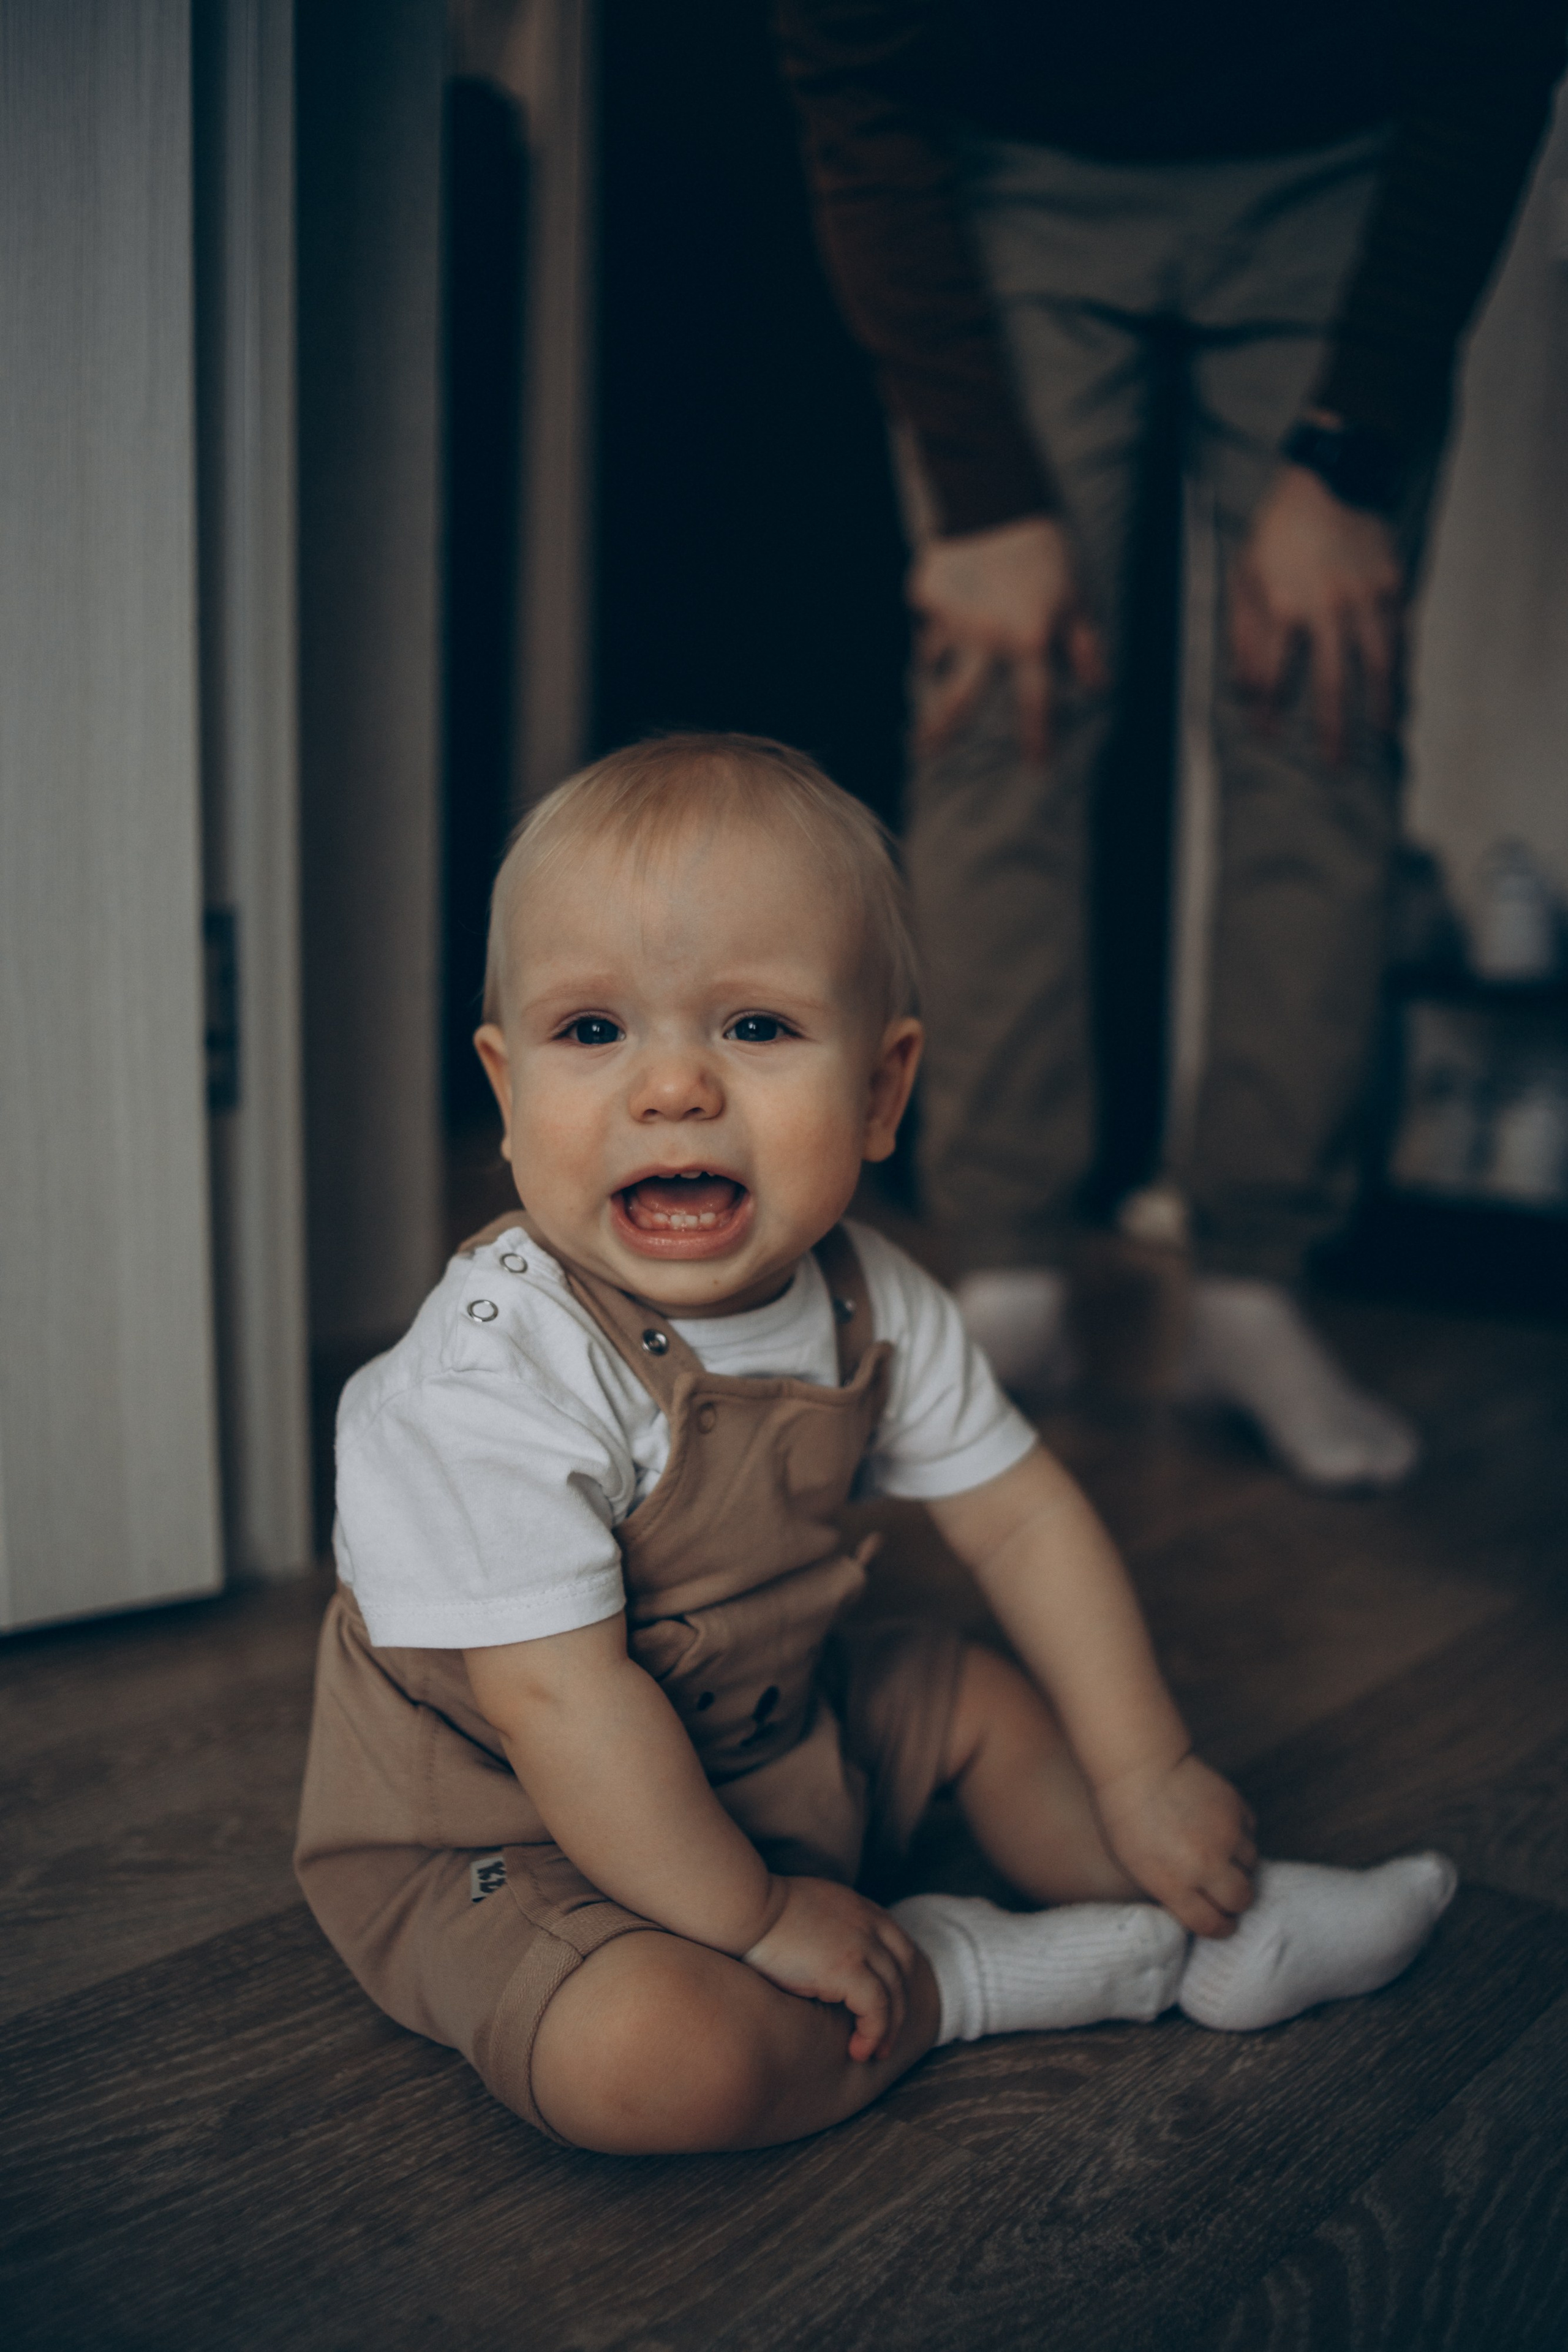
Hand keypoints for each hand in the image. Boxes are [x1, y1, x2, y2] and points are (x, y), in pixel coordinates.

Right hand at [742, 1875, 918, 2061]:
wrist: (744, 1906)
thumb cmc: (761, 1915)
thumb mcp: (809, 1910)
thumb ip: (830, 1928)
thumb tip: (825, 1960)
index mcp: (859, 1908)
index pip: (898, 1945)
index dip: (898, 1979)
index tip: (888, 2006)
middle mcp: (868, 1923)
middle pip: (903, 1971)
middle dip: (900, 2007)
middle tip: (886, 2040)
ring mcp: (861, 1944)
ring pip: (894, 1994)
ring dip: (888, 2028)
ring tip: (872, 2052)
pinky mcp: (848, 1967)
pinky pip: (877, 2008)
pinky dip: (873, 2032)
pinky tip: (857, 2049)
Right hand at [908, 515, 1105, 763]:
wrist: (996, 494)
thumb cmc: (1045, 548)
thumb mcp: (1075, 596)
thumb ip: (1084, 645)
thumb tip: (1098, 688)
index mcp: (1029, 641)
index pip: (1035, 702)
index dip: (1038, 736)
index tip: (1036, 766)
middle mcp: (987, 639)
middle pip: (960, 700)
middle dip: (942, 730)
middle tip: (924, 751)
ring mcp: (951, 620)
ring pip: (934, 659)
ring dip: (933, 666)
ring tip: (932, 667)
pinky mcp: (926, 596)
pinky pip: (929, 617)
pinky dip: (938, 613)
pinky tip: (953, 588)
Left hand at [1094, 1752, 1257, 1937]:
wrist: (1137, 1764)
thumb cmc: (1124, 1815)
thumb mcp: (1134, 1865)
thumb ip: (1166, 1889)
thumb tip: (1192, 1906)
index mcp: (1174, 1885)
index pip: (1212, 1925)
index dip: (1220, 1928)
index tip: (1222, 1924)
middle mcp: (1205, 1865)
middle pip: (1242, 1899)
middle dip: (1237, 1901)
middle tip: (1228, 1893)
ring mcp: (1225, 1835)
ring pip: (1252, 1866)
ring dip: (1240, 1865)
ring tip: (1221, 1854)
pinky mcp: (1236, 1808)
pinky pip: (1251, 1832)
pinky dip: (1241, 1835)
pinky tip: (1221, 1828)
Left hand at [1229, 462, 1403, 762]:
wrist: (1335, 477)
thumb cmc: (1278, 532)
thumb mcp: (1244, 575)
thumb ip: (1242, 635)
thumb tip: (1245, 690)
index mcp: (1283, 606)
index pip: (1275, 676)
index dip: (1271, 711)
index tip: (1269, 737)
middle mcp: (1328, 608)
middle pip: (1333, 683)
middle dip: (1333, 729)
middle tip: (1335, 768)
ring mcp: (1366, 598)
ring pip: (1378, 665)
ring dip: (1382, 708)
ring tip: (1383, 742)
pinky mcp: (1394, 586)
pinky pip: (1401, 639)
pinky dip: (1403, 672)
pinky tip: (1403, 696)